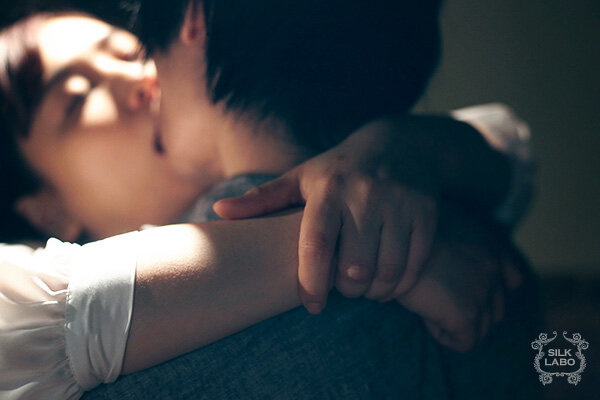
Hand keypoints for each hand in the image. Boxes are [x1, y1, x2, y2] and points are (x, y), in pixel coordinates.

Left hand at [214, 119, 438, 313]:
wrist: (401, 144)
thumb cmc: (340, 169)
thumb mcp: (301, 177)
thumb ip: (262, 199)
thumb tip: (218, 211)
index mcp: (328, 189)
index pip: (316, 246)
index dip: (311, 283)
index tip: (311, 305)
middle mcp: (365, 196)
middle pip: (353, 269)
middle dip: (345, 291)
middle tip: (340, 288)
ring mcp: (399, 204)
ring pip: (385, 272)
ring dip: (373, 292)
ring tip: (363, 287)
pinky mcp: (426, 214)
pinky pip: (413, 266)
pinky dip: (399, 284)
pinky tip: (388, 281)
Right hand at [396, 203, 523, 351]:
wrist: (391, 250)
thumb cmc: (403, 240)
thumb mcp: (436, 231)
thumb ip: (454, 244)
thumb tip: (451, 270)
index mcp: (487, 248)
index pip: (513, 279)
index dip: (491, 293)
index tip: (466, 293)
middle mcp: (491, 270)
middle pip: (496, 310)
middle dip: (470, 312)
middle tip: (437, 300)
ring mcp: (481, 294)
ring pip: (482, 330)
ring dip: (455, 324)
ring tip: (429, 307)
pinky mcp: (466, 315)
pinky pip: (465, 343)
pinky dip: (445, 336)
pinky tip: (426, 318)